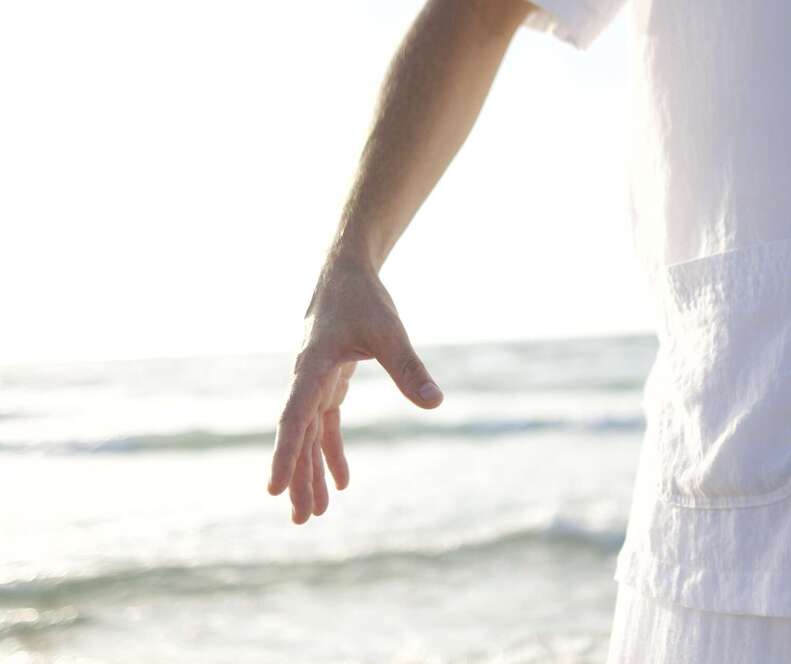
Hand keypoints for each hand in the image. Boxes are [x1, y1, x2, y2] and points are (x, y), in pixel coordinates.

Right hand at [267, 257, 443, 523]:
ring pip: (310, 436)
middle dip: (299, 479)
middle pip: (299, 437)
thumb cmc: (364, 298)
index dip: (284, 454)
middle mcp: (306, 379)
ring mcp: (315, 383)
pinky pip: (326, 425)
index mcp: (311, 367)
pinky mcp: (329, 382)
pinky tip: (341, 482)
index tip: (273, 489)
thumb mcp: (390, 332)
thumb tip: (435, 403)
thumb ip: (409, 368)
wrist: (347, 271)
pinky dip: (331, 452)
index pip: (294, 417)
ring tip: (313, 514)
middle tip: (300, 521)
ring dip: (311, 472)